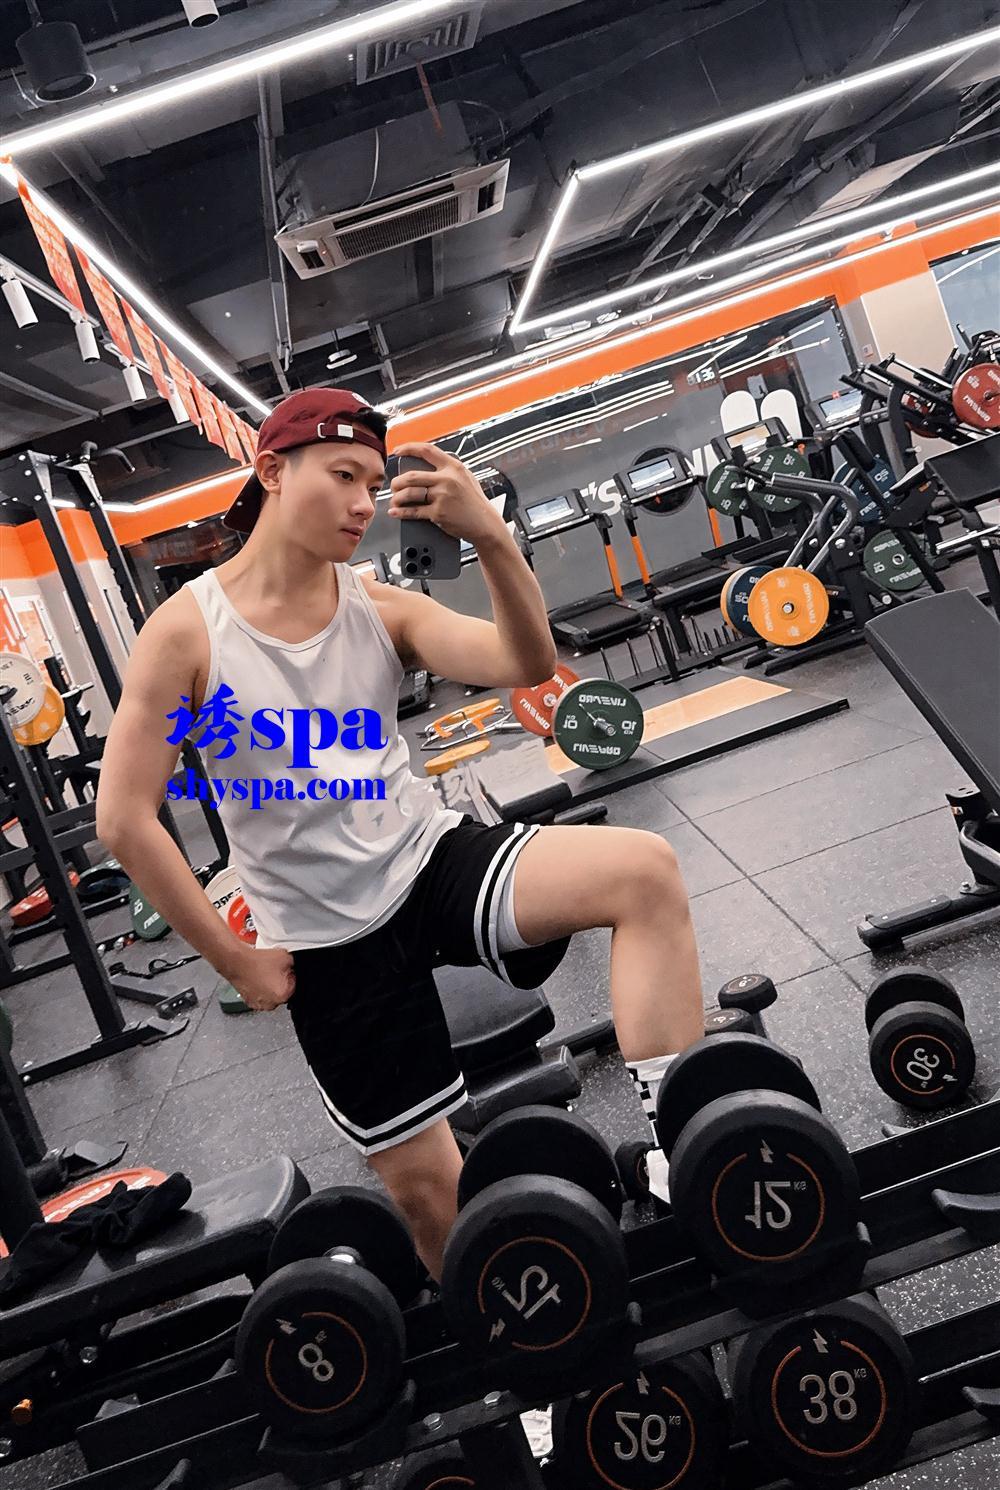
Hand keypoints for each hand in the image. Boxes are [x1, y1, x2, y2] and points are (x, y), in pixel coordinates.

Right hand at [226, 945, 295, 1011]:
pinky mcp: (250, 1002)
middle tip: (274, 971)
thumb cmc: (257, 961)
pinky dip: (260, 989)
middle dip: (281, 982)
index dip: (290, 975)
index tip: (285, 970)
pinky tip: (258, 978)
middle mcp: (271, 1003)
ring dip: (270, 987)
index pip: (295, 986)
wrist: (237, 961)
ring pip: (271, 996)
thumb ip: (295, 965)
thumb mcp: (286, 957)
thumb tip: (296, 967)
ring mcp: (260, 1004)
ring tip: (265, 973)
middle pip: (283, 992)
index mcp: (283, 995)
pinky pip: (260, 996)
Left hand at [388, 443, 507, 546]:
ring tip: (395, 500)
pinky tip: (396, 512)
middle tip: (394, 486)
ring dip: (397, 497)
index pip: (427, 450)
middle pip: (412, 475)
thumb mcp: (466, 478)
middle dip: (397, 481)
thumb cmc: (475, 503)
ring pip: (410, 493)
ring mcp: (442, 496)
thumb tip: (428, 466)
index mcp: (453, 467)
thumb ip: (449, 470)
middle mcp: (447, 479)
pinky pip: (414, 511)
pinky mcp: (439, 513)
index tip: (397, 451)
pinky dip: (402, 513)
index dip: (409, 448)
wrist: (485, 524)